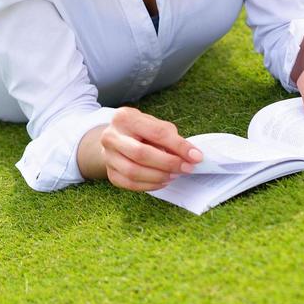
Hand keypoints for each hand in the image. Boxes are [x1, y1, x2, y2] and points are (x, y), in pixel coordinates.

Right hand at [87, 106, 203, 191]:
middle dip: (168, 163)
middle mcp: (111, 136)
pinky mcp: (110, 173)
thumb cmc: (139, 131)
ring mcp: (107, 156)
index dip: (178, 146)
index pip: (156, 132)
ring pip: (134, 172)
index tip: (196, 156)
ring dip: (159, 176)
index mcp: (125, 118)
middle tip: (186, 168)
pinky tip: (162, 181)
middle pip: (141, 154)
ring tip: (174, 175)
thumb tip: (190, 155)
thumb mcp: (154, 124)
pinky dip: (150, 185)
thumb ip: (170, 137)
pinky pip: (130, 184)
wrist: (115, 139)